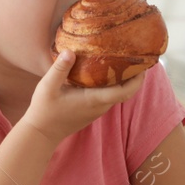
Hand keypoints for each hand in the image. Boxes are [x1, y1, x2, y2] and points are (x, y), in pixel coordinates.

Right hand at [21, 50, 145, 145]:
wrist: (40, 133)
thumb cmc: (44, 110)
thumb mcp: (48, 86)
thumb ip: (60, 68)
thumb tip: (71, 51)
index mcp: (94, 100)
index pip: (124, 92)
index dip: (137, 80)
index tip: (144, 65)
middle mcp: (99, 107)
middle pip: (125, 92)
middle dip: (134, 77)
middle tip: (137, 57)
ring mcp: (96, 111)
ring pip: (117, 95)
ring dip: (124, 80)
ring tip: (124, 60)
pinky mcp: (91, 111)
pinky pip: (108, 97)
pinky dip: (113, 85)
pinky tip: (105, 72)